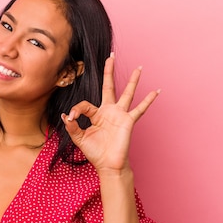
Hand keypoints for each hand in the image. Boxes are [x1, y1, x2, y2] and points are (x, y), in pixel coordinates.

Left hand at [61, 54, 158, 171]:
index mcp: (96, 114)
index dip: (76, 110)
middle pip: (109, 86)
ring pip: (127, 93)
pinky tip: (156, 91)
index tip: (71, 119)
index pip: (84, 105)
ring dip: (133, 81)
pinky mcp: (128, 121)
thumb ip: (72, 127)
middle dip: (109, 71)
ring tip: (139, 68)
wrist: (108, 165)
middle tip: (111, 56)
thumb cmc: (95, 153)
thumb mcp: (79, 139)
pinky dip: (148, 101)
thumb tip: (66, 115)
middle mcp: (109, 111)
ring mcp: (120, 115)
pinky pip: (140, 109)